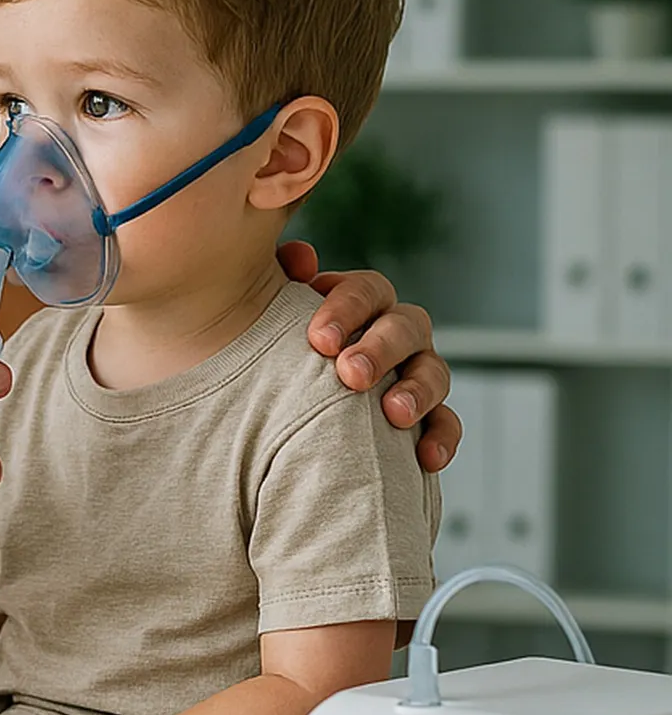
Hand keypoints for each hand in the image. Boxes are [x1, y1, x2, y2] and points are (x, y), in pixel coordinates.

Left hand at [277, 240, 457, 470]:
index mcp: (358, 304)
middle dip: (380, 349)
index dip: (347, 309)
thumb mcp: (267, 314)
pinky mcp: (426, 418)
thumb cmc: (272, 352)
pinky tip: (426, 457)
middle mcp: (393, 332)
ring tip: (393, 414)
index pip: (367, 291)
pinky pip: (446, 423)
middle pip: (404, 327)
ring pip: (434, 371)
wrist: (273, 411)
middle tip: (351, 375)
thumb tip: (302, 257)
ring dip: (417, 391)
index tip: (319, 340)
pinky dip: (441, 437)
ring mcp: (415, 372)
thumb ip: (277, 276)